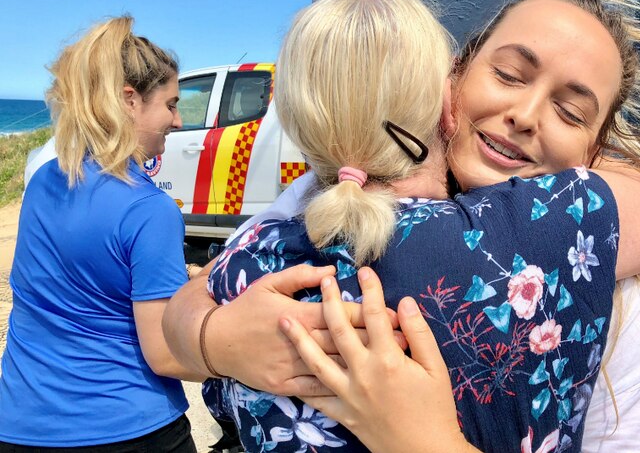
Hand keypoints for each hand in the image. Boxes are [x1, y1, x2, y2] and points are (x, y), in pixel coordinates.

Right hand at [207, 264, 404, 395]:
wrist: (215, 343)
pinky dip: (339, 388)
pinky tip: (360, 388)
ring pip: (334, 366)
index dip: (369, 315)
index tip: (393, 315)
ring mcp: (291, 366)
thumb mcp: (270, 283)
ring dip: (363, 365)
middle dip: (376, 341)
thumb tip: (331, 270)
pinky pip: (316, 390)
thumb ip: (302, 275)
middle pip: (344, 342)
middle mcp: (298, 341)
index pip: (341, 314)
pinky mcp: (284, 385)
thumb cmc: (246, 308)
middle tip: (404, 340)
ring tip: (391, 364)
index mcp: (298, 314)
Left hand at [281, 267, 477, 452]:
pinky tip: (292, 368)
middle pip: (340, 330)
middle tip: (324, 282)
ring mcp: (349, 394)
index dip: (370, 289)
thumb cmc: (435, 409)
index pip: (374, 314)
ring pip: (317, 361)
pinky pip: (317, 397)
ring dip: (300, 338)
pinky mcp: (343, 413)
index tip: (363, 271)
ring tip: (284, 320)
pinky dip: (303, 382)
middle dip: (330, 301)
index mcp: (388, 359)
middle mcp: (363, 373)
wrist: (424, 452)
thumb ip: (419, 333)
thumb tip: (406, 303)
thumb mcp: (436, 368)